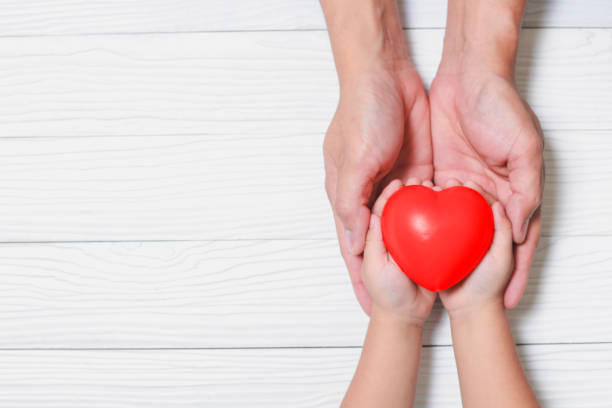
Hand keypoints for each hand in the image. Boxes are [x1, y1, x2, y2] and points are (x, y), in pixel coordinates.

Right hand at [325, 62, 431, 314]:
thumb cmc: (361, 114)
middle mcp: (372, 197)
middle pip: (383, 245)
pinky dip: (436, 226)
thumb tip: (353, 243)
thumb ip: (350, 203)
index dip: (361, 278)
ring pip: (407, 230)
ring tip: (431, 282)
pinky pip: (429, 206)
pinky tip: (448, 245)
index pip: (354, 248)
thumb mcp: (352, 161)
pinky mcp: (420, 173)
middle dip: (392, 274)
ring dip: (416, 253)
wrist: (388, 76)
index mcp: (349, 197)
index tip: (370, 307)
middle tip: (407, 304)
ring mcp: (398, 186)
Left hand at [429, 68, 542, 308]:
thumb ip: (525, 191)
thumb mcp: (524, 148)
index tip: (506, 301)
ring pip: (454, 231)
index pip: (514, 240)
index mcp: (512, 191)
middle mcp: (486, 194)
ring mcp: (460, 188)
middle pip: (481, 242)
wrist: (466, 75)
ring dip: (446, 256)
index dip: (513, 271)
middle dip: (474, 272)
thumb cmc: (502, 107)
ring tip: (434, 285)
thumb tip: (520, 231)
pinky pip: (430, 208)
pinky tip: (414, 250)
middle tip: (462, 301)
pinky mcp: (436, 175)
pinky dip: (424, 228)